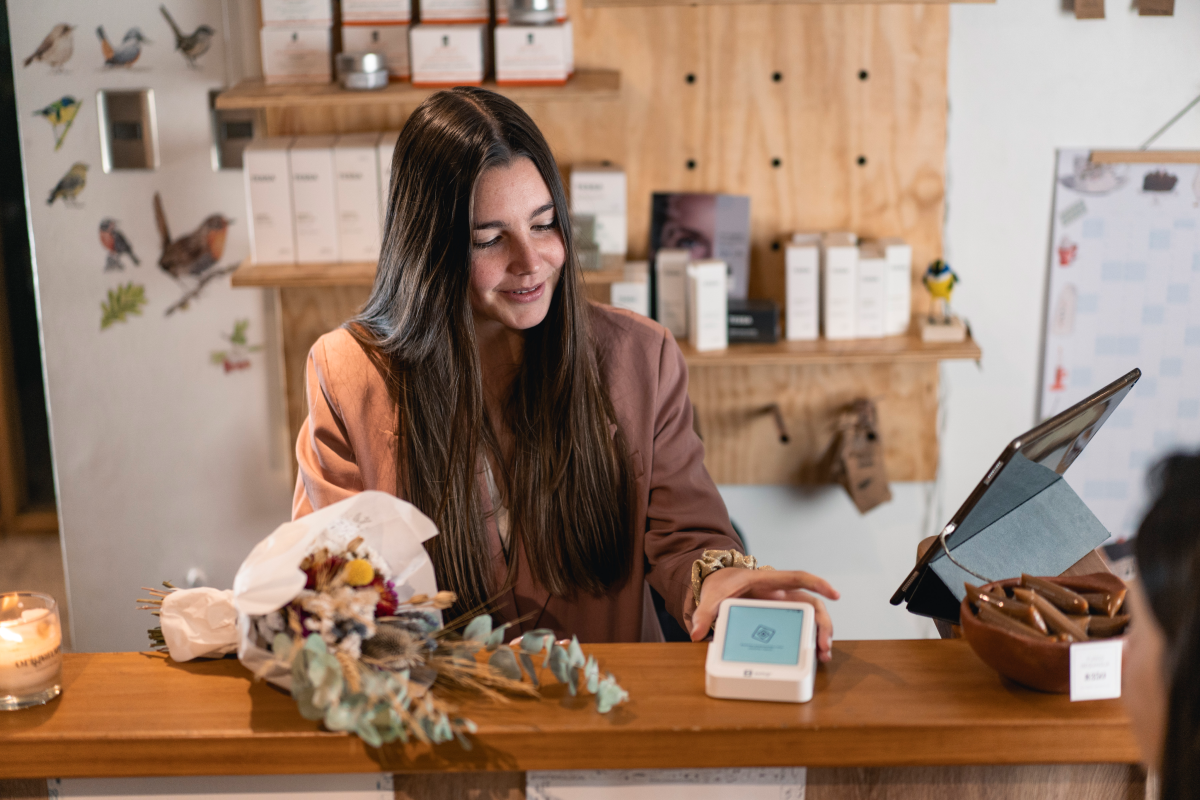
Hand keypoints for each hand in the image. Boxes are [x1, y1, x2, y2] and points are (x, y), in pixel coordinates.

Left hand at [690, 568, 839, 662]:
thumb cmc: (720, 584)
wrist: (717, 583)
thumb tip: (697, 632)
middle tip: (824, 646)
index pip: (798, 578)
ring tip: (823, 655)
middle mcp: (781, 592)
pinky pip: (800, 625)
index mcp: (767, 581)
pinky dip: (809, 639)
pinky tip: (814, 656)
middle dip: (822, 624)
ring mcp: (783, 604)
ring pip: (811, 616)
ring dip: (820, 634)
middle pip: (811, 604)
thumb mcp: (712, 595)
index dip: (818, 584)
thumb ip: (705, 612)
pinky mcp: (780, 616)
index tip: (835, 594)